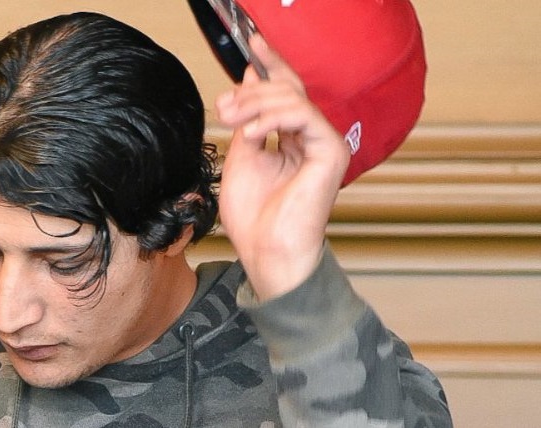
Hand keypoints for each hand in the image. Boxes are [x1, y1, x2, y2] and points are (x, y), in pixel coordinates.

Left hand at [216, 35, 349, 301]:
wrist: (266, 251)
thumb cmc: (254, 216)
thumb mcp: (241, 155)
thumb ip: (247, 119)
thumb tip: (247, 82)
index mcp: (292, 139)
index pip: (285, 93)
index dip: (270, 66)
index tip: (251, 46)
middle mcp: (311, 139)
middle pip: (289, 90)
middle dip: (252, 90)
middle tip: (224, 105)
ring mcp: (324, 145)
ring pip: (293, 99)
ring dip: (255, 104)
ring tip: (232, 121)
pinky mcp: (332, 152)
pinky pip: (303, 116)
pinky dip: (272, 119)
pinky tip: (252, 134)